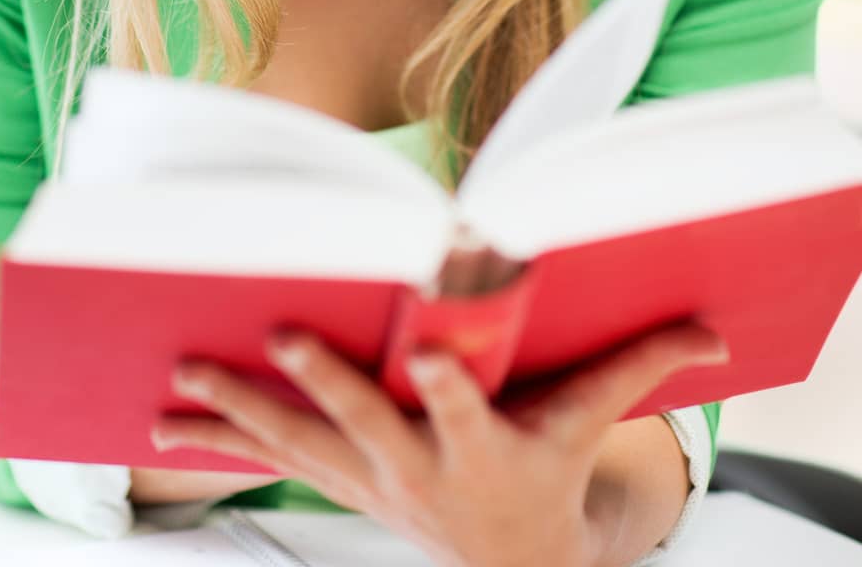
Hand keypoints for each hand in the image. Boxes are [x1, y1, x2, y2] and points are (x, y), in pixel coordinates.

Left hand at [149, 322, 726, 566]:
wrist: (505, 564)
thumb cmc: (544, 472)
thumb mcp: (587, 426)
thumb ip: (638, 367)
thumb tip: (712, 332)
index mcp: (482, 449)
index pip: (465, 411)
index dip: (446, 384)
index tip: (423, 345)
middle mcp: (416, 471)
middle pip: (365, 426)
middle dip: (323, 384)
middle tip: (279, 335)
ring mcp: (366, 482)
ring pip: (296, 446)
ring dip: (238, 415)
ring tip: (181, 383)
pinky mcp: (334, 482)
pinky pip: (269, 462)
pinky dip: (218, 444)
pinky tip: (162, 428)